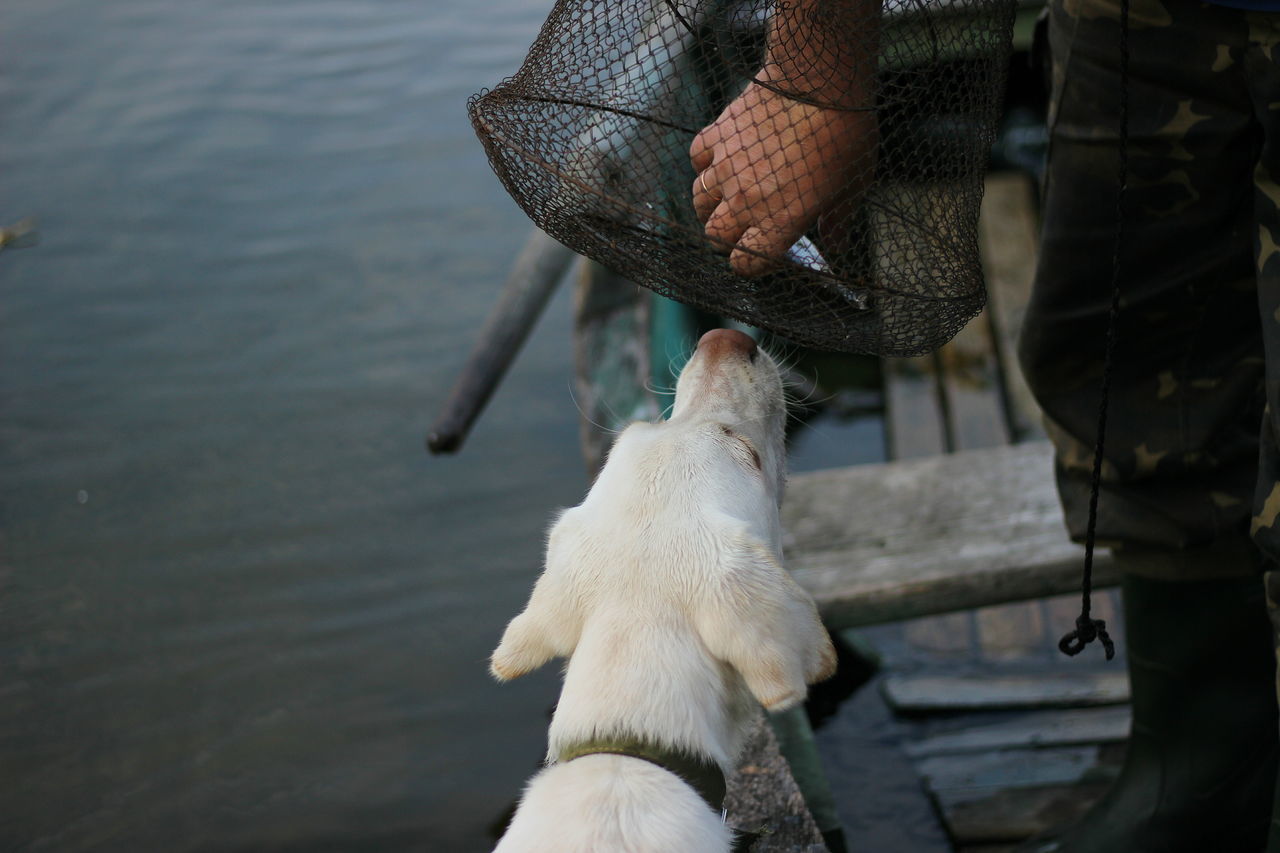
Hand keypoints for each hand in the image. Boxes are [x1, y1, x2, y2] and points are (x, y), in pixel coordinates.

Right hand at [690, 80, 877, 276]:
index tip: (768, 252)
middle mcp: (745, 201)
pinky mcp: (718, 135)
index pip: (745, 265)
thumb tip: (835, 243)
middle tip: (746, 225)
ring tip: (730, 195)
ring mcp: (727, 168)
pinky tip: (722, 159)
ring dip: (712, 204)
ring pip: (700, 201)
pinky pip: (698, 159)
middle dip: (728, 237)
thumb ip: (839, 219)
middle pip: (715, 237)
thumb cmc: (844, 134)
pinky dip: (706, 163)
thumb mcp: (854, 186)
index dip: (754, 264)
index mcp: (778, 222)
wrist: (820, 80)